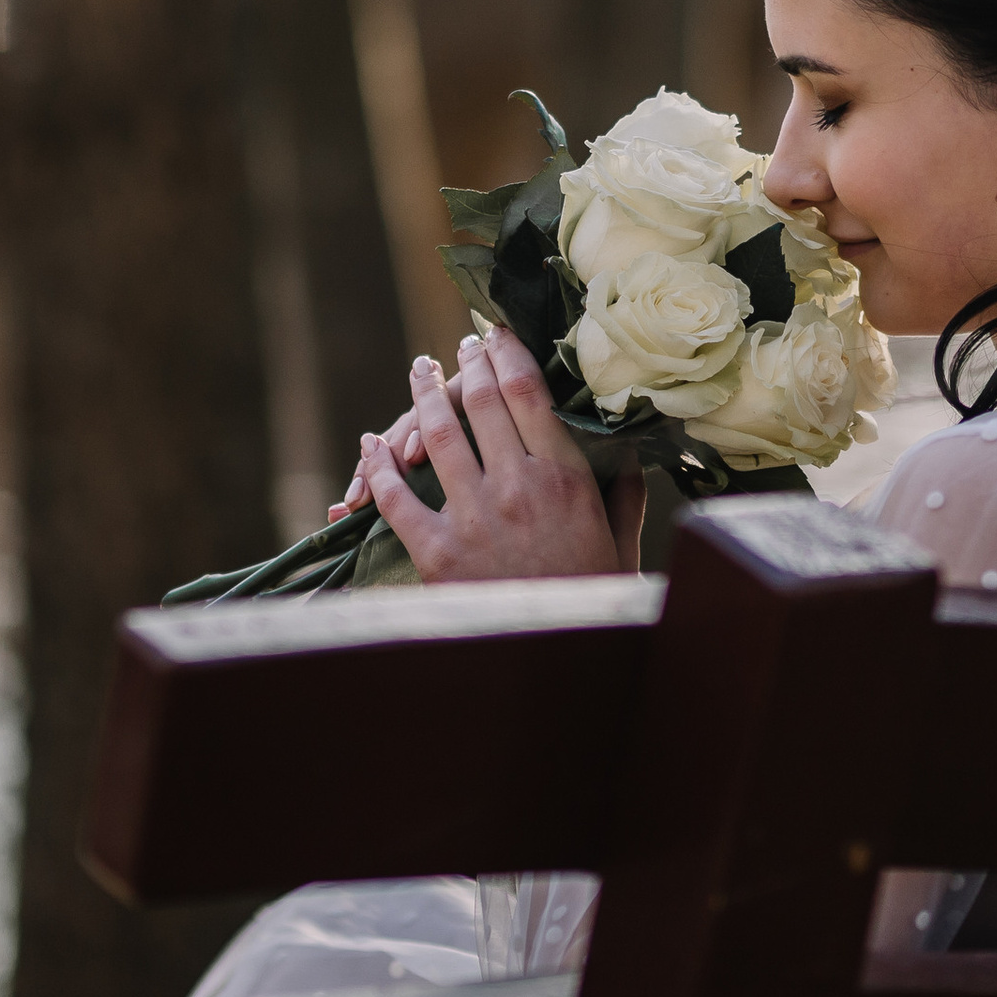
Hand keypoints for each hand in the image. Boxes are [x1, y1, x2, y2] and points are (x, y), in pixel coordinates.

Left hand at [355, 328, 643, 581]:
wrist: (559, 661)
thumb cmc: (594, 599)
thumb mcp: (622, 540)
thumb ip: (622, 490)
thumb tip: (623, 447)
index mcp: (564, 477)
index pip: (528, 392)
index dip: (508, 353)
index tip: (498, 334)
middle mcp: (516, 485)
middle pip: (481, 401)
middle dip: (468, 364)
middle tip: (461, 346)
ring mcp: (473, 516)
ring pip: (436, 436)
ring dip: (422, 395)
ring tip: (419, 370)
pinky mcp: (436, 552)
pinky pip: (398, 498)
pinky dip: (379, 465)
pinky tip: (373, 443)